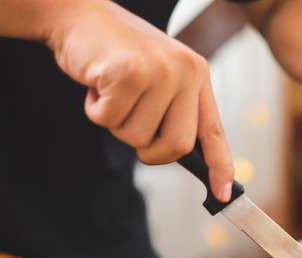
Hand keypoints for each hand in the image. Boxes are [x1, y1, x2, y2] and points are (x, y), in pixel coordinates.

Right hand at [47, 0, 233, 200]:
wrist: (79, 14)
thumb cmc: (117, 54)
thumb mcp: (158, 77)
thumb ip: (174, 110)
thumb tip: (184, 156)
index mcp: (197, 75)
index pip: (214, 130)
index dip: (220, 165)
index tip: (222, 195)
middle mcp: (184, 72)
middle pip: (176, 146)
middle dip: (149, 150)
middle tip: (130, 124)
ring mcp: (158, 71)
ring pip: (137, 137)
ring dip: (115, 123)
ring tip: (112, 91)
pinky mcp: (127, 72)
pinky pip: (109, 120)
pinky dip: (95, 110)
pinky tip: (97, 83)